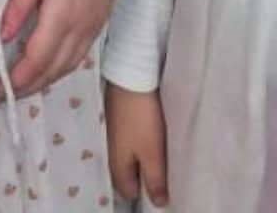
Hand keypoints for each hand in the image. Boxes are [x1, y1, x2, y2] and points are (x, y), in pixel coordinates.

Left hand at [0, 0, 126, 96]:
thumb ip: (20, 2)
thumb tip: (3, 35)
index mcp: (63, 13)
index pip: (37, 59)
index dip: (18, 79)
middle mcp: (82, 26)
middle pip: (54, 69)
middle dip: (29, 86)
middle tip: (6, 94)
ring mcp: (94, 24)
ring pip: (69, 65)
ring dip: (46, 80)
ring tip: (24, 86)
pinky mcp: (101, 19)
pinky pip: (80, 54)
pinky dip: (62, 67)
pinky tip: (50, 65)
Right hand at [106, 83, 168, 206]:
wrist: (129, 76)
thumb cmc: (141, 117)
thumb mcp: (152, 152)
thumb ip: (155, 180)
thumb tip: (159, 205)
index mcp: (118, 167)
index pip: (129, 192)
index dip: (147, 194)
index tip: (164, 188)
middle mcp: (111, 154)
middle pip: (128, 174)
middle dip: (145, 176)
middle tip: (166, 171)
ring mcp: (113, 134)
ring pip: (129, 155)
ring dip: (143, 157)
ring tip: (162, 153)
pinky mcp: (118, 118)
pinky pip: (129, 139)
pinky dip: (140, 141)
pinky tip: (152, 134)